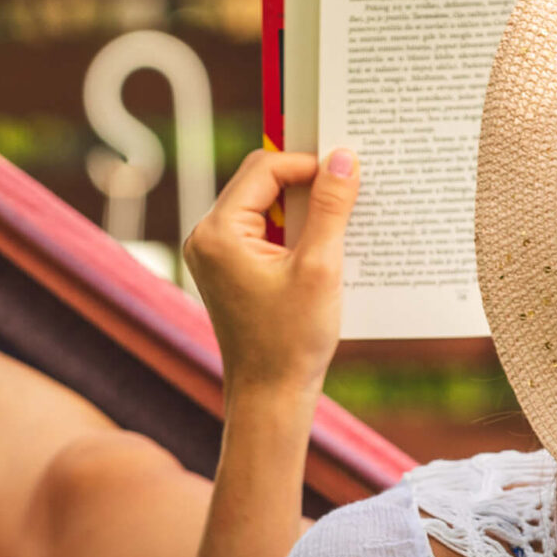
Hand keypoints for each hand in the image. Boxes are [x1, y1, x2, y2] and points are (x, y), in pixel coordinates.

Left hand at [183, 148, 359, 398]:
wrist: (271, 396)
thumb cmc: (292, 340)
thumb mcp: (320, 268)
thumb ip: (330, 209)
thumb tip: (343, 159)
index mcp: (219, 232)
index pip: (264, 169)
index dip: (308, 164)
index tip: (348, 172)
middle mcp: (207, 237)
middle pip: (261, 183)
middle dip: (306, 183)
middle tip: (348, 188)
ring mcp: (216, 255)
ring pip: (264, 207)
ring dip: (303, 209)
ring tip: (340, 220)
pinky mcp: (230, 271)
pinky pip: (263, 233)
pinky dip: (294, 231)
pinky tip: (324, 246)